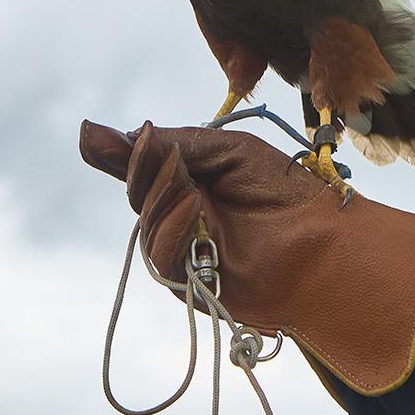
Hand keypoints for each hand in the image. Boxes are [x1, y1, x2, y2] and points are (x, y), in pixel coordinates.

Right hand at [80, 118, 414, 395]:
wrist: (321, 241)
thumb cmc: (285, 192)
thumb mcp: (226, 151)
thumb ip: (168, 145)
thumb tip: (93, 132)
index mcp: (191, 180)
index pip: (143, 166)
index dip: (123, 153)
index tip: (93, 135)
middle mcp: (181, 215)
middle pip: (137, 191)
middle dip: (145, 171)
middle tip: (167, 157)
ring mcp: (182, 249)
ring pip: (145, 223)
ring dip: (163, 199)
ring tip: (193, 187)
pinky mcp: (187, 282)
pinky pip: (161, 255)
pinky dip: (173, 229)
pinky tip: (194, 210)